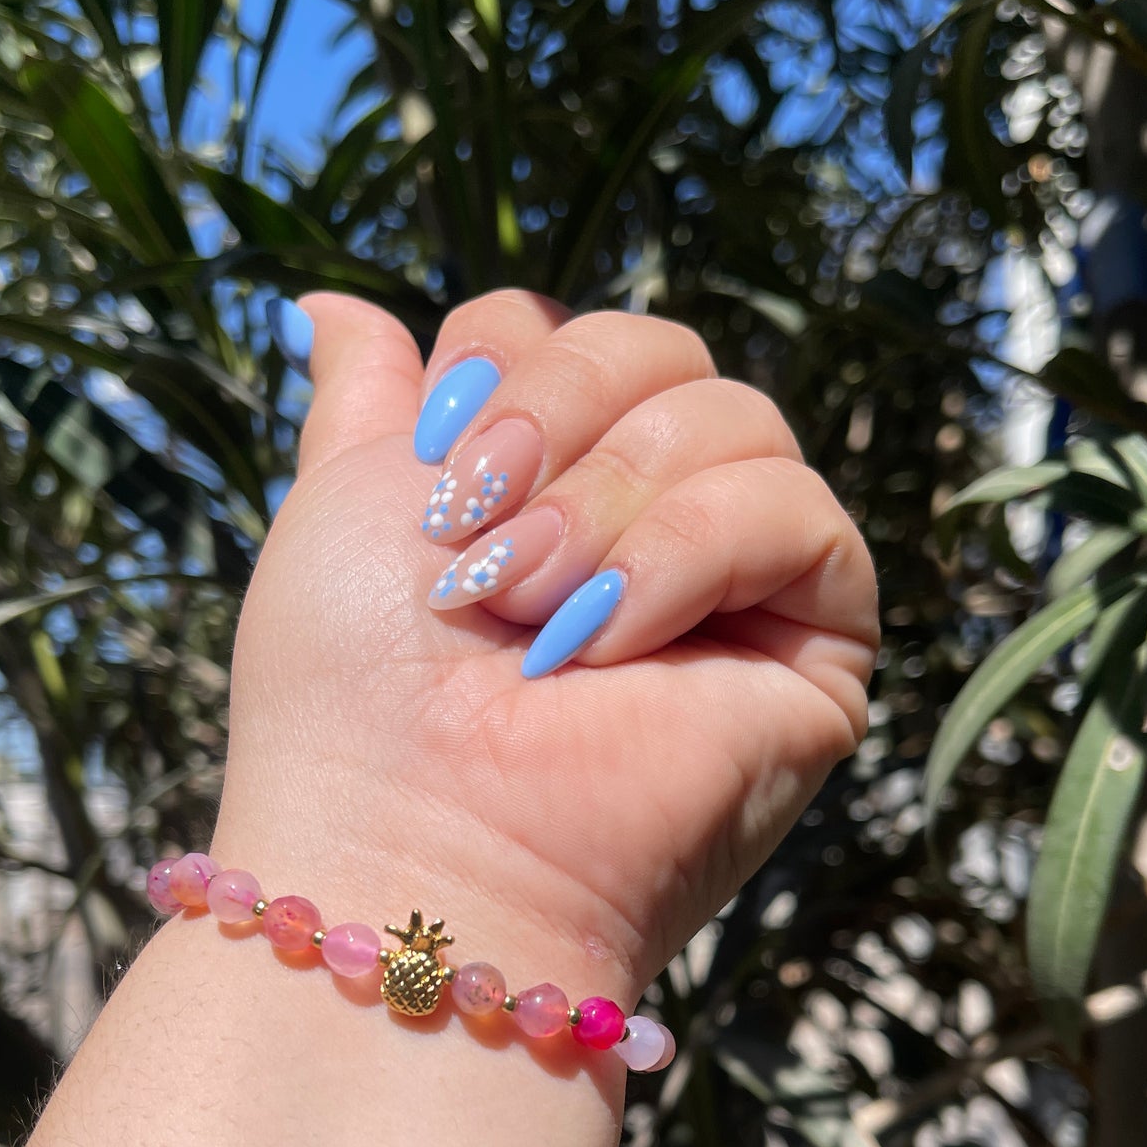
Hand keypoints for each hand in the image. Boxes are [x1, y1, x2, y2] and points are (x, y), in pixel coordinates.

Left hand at [213, 290, 878, 999]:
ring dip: (608, 508)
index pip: (569, 328)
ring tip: (535, 618)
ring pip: (734, 416)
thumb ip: (365, 400)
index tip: (435, 472)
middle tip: (477, 546)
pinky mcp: (815, 647)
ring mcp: (737, 586)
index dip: (505, 367)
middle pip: (660, 349)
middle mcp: (647, 523)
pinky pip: (798, 514)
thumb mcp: (343, 509)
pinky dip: (687, 556)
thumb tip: (331, 300)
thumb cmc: (354, 699)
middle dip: (555, 421)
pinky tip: (610, 645)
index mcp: (547, 486)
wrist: (412, 845)